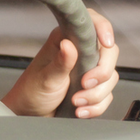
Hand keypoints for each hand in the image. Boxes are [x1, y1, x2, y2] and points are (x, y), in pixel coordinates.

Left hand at [3, 10, 119, 117]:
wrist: (28, 115)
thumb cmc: (30, 92)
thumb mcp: (45, 78)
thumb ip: (60, 63)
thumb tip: (68, 45)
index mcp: (65, 41)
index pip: (91, 23)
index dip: (103, 28)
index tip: (107, 42)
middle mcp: (79, 53)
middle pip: (109, 53)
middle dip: (101, 72)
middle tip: (85, 84)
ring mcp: (88, 71)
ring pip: (110, 77)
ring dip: (95, 94)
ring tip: (75, 101)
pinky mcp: (93, 89)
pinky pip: (107, 96)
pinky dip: (96, 106)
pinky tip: (80, 110)